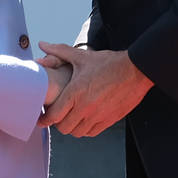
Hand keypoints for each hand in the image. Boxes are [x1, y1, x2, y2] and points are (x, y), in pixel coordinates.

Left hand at [36, 42, 153, 136]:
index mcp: (76, 92)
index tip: (41, 119)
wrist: (135, 70)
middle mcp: (86, 107)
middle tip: (57, 116)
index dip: (45, 119)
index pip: (54, 115)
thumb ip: (59, 51)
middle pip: (63, 127)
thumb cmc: (109, 63)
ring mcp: (98, 115)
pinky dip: (85, 129)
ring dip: (71, 127)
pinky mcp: (109, 120)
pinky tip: (84, 120)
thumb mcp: (81, 56)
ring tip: (70, 118)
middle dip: (57, 123)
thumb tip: (42, 45)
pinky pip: (92, 133)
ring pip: (77, 132)